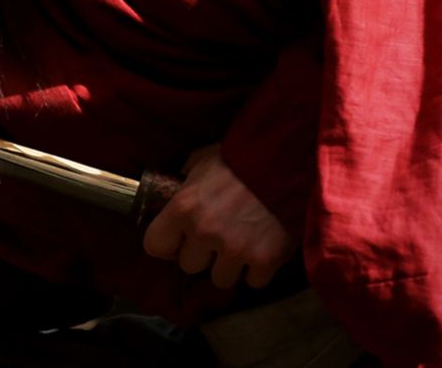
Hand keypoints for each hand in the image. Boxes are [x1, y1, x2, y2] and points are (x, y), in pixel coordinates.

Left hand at [142, 144, 295, 288]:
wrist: (287, 161)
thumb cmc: (239, 159)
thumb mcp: (200, 162)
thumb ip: (183, 183)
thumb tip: (172, 193)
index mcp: (182, 208)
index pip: (154, 246)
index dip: (166, 245)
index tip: (177, 241)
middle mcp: (204, 233)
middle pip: (189, 266)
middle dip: (201, 254)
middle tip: (215, 239)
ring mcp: (235, 249)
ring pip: (220, 279)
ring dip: (228, 266)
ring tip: (239, 246)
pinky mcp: (265, 260)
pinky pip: (252, 282)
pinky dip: (257, 271)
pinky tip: (261, 251)